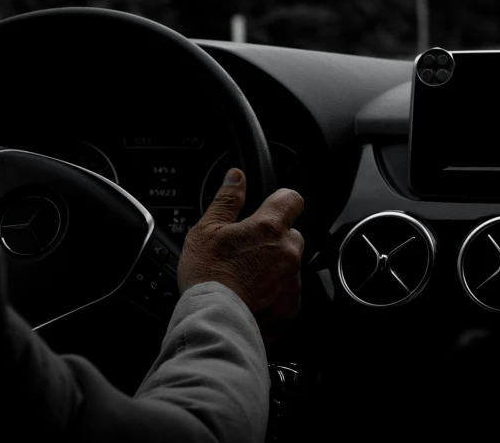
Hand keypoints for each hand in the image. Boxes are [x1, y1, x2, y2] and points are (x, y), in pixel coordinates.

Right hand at [177, 168, 304, 341]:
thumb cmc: (207, 276)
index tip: (270, 207)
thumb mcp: (207, 229)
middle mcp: (287, 252)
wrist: (214, 321)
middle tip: (247, 250)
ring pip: (290, 264)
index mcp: (268, 228)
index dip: (280, 200)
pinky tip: (253, 295)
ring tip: (246, 276)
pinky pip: (289, 291)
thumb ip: (227, 200)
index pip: (291, 199)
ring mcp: (292, 280)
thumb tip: (236, 177)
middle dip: (274, 238)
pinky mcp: (291, 306)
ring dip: (275, 265)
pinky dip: (275, 292)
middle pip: (290, 234)